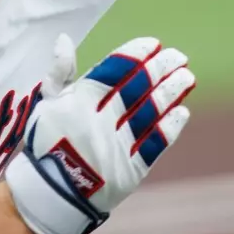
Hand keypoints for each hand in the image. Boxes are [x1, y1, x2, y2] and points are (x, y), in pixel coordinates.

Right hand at [4, 36, 195, 233]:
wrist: (50, 194)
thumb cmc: (47, 144)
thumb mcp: (46, 105)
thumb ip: (59, 73)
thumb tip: (64, 39)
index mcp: (80, 101)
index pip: (115, 70)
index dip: (136, 54)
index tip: (153, 45)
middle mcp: (102, 119)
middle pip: (138, 87)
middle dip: (160, 68)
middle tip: (177, 57)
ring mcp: (118, 145)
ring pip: (151, 111)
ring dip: (172, 92)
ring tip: (187, 77)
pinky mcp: (131, 169)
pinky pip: (155, 143)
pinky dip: (170, 126)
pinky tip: (181, 111)